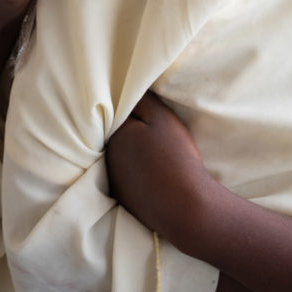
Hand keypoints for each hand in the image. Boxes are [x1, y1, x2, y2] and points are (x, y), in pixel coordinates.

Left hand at [104, 91, 214, 248]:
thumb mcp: (160, 117)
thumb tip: (124, 85)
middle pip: (116, 134)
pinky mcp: (124, 197)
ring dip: (132, 151)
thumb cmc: (175, 157)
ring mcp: (113, 180)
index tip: (146, 108)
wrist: (185, 206)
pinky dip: (136, 171)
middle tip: (153, 129)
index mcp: (112, 134)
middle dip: (129, 129)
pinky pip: (127, 176)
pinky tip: (152, 171)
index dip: (132, 108)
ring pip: (121, 155)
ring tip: (154, 151)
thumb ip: (140, 98)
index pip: (116, 112)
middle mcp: (106, 156)